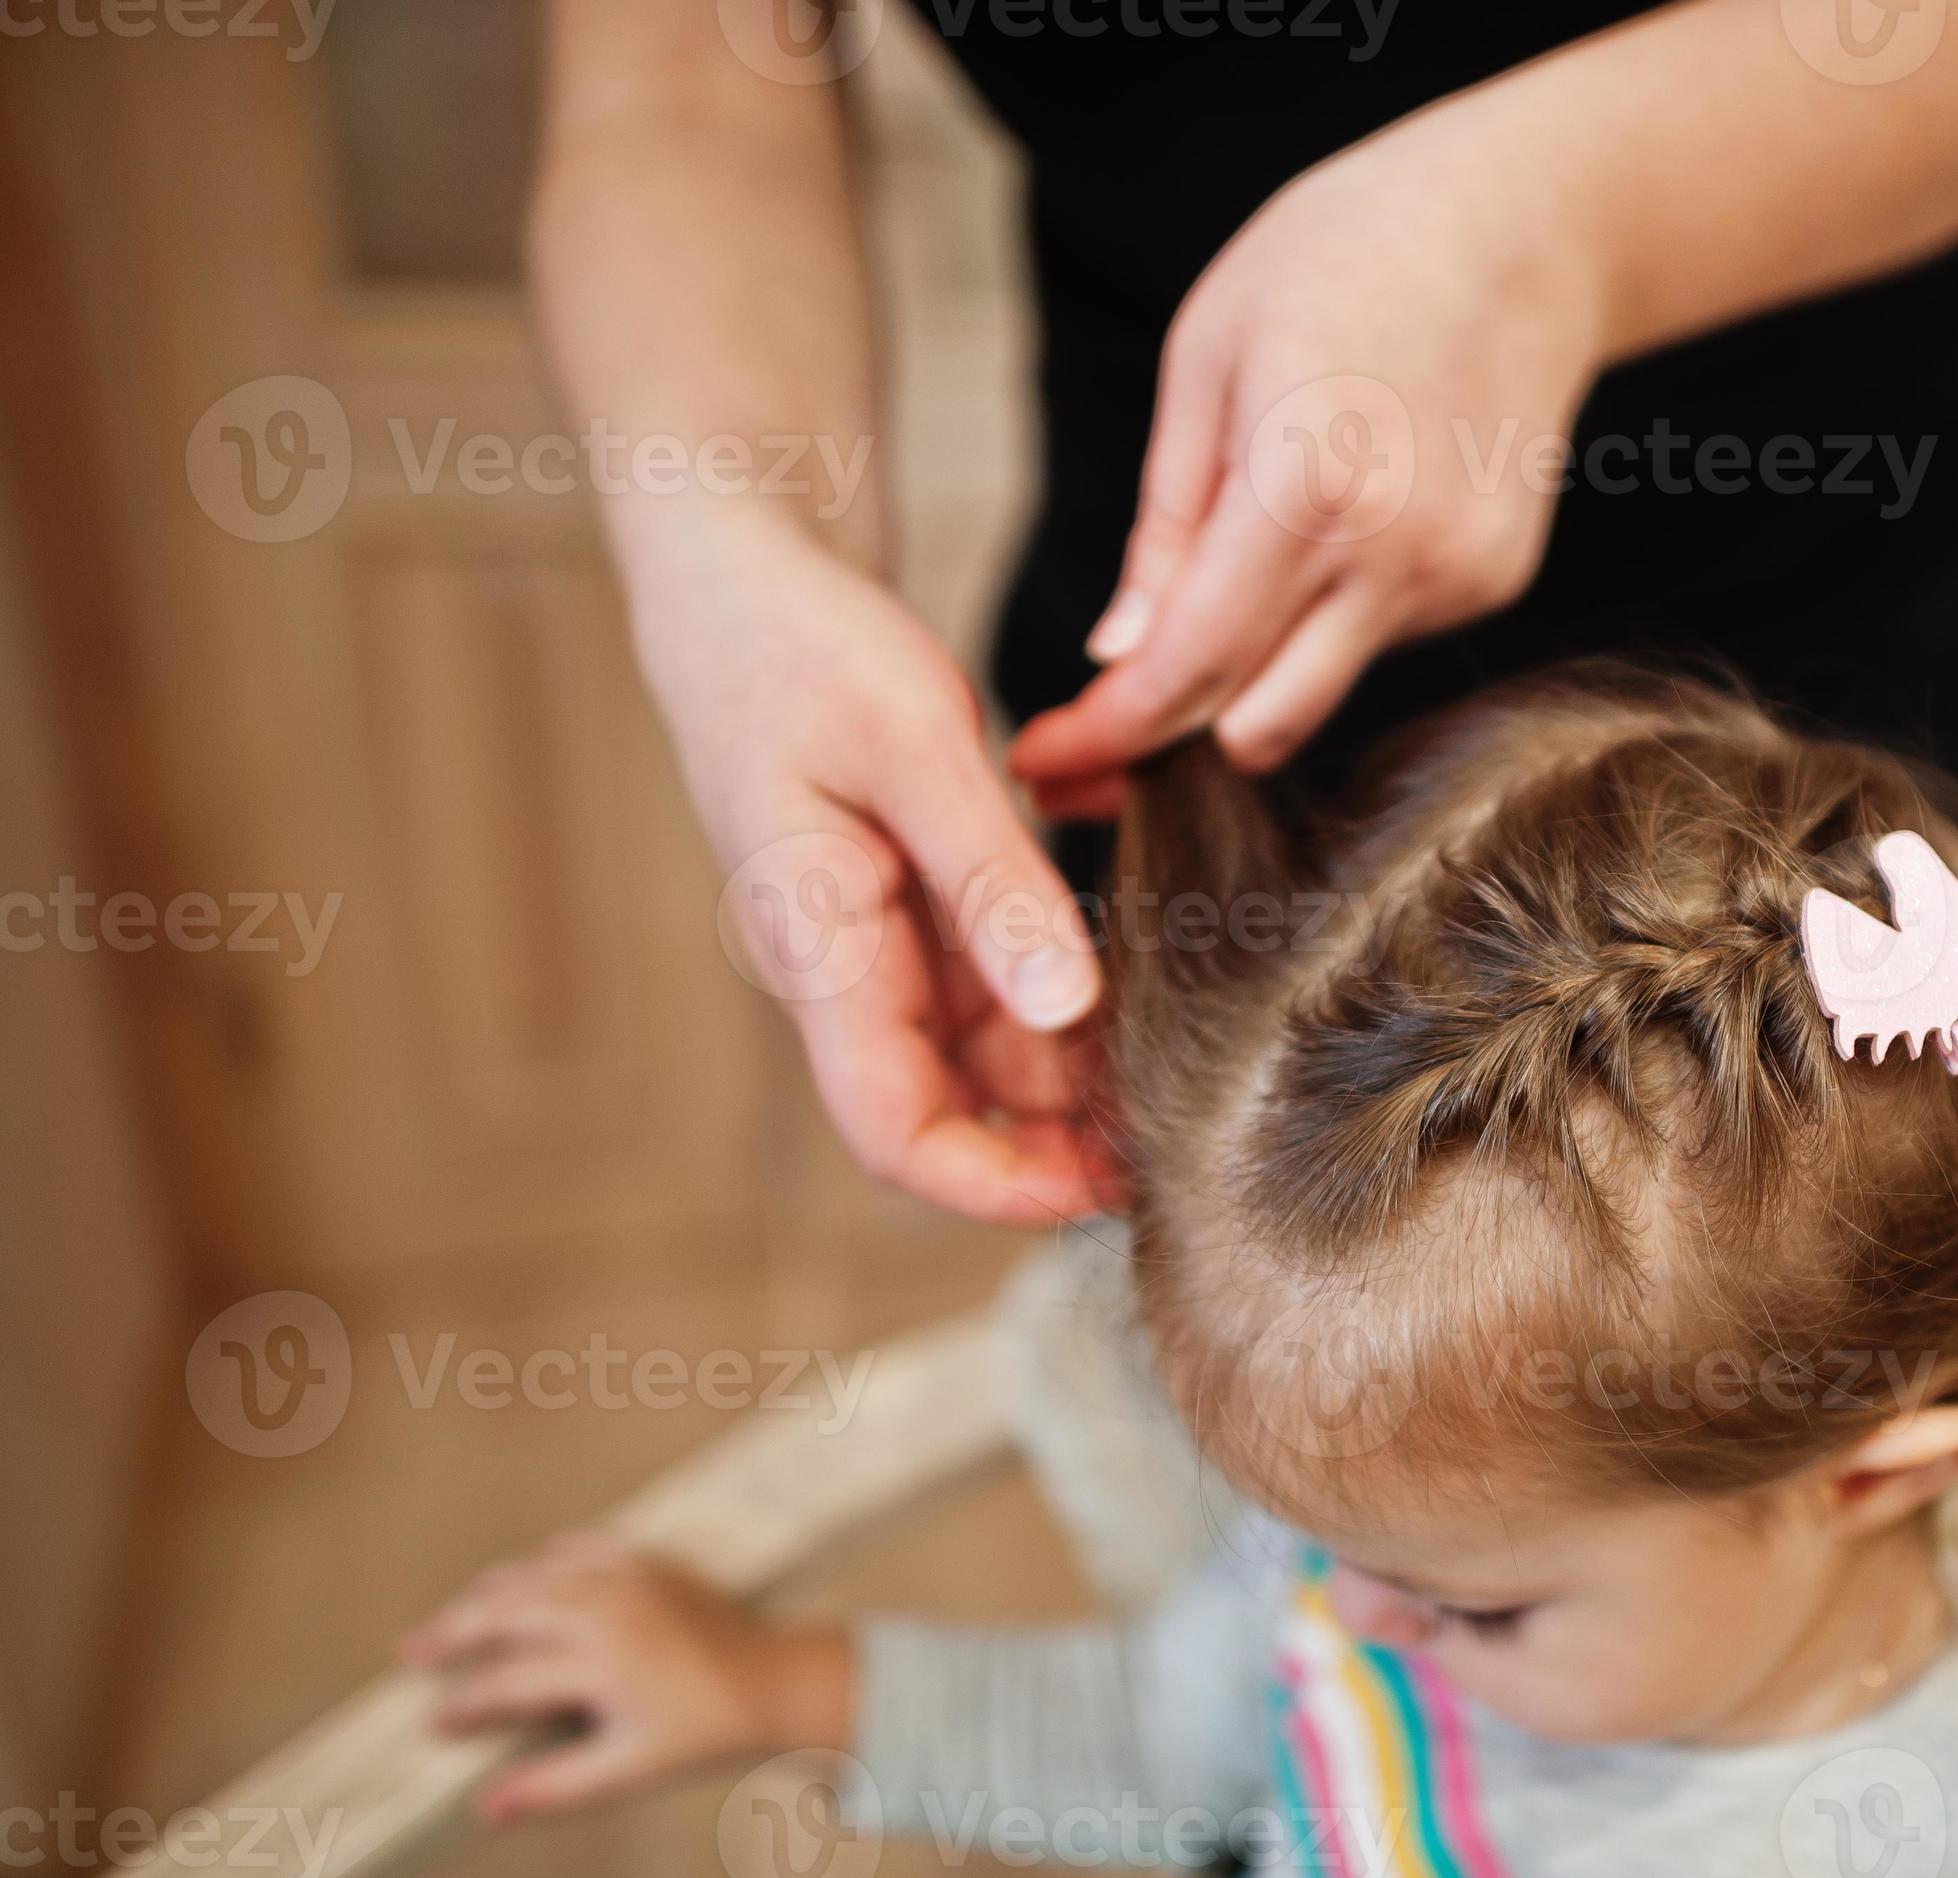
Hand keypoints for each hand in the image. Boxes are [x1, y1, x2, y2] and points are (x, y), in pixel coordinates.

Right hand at [401, 1534, 850, 1822]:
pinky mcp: (646, 1560)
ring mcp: (627, 1576)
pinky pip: (578, 1549)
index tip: (434, 1724)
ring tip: (452, 1620)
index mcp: (600, 1662)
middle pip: (507, 1611)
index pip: (507, 1681)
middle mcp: (608, 1608)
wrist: (772, 1682)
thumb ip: (554, 1787)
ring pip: (535, 1574)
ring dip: (489, 1595)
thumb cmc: (700, 1733)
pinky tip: (521, 1580)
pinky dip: (542, 1564)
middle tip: (411, 1652)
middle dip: (453, 1632)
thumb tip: (484, 1809)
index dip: (464, 1705)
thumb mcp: (628, 1770)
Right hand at [623, 503, 1119, 1221]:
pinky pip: (991, 982)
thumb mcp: (911, 743)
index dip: (997, 1186)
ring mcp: (878, 940)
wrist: (735, 571)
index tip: (1105, 1186)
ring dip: (1070, 1068)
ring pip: (983, 1050)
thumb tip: (1065, 1011)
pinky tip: (1137, 974)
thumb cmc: (799, 642)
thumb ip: (992, 880)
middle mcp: (845, 969)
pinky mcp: (910, 901)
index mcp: (819, 948)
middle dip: (1057, 1139)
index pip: (894, 1132)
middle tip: (1183, 1122)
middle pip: (951, 1109)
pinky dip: (1060, 993)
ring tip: (1179, 1049)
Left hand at [1003, 111, 1607, 803]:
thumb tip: (1119, 659)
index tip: (1043, 763)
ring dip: (1258, 662)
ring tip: (1252, 539)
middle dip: (1174, 735)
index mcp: (1309, 480)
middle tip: (1106, 718)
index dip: (1106, 732)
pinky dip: (1332, 610)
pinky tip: (1347, 509)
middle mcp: (1396, 550)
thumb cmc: (1343, 256)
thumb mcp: (1207, 357)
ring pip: (1317, 688)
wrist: (1524, 224)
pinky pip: (1376, 640)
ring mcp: (1458, 575)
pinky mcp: (1494, 582)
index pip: (1191, 665)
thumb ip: (1165, 527)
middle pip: (1259, 726)